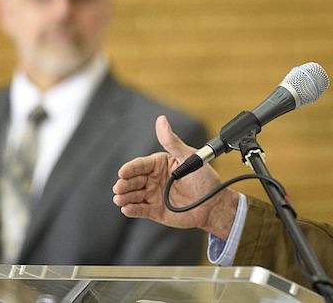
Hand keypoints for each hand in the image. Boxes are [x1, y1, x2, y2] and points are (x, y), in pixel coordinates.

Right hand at [112, 115, 238, 239]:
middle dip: (124, 184)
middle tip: (119, 187)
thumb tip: (161, 120)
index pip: (140, 165)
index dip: (130, 169)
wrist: (213, 204)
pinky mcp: (155, 211)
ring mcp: (153, 195)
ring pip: (133, 196)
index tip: (123, 172)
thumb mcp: (188, 156)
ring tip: (119, 199)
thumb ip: (172, 141)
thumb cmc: (204, 178)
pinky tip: (127, 208)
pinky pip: (140, 210)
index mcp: (159, 164)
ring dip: (124, 197)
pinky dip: (132, 210)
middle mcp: (153, 179)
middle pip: (133, 181)